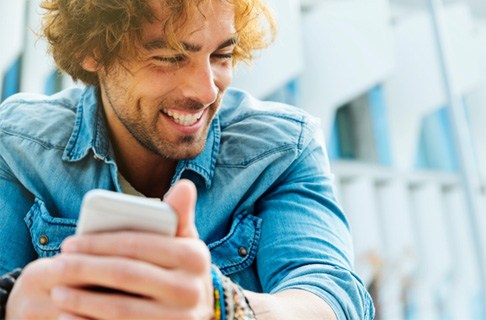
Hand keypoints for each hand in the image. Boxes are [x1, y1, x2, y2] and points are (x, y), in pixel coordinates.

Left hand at [9, 180, 212, 319]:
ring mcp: (179, 318)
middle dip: (85, 269)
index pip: (139, 245)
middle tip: (57, 265)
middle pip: (126, 275)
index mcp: (194, 256)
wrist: (196, 310)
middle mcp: (191, 289)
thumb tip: (185, 184)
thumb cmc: (180, 267)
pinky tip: (70, 316)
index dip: (100, 243)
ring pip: (121, 309)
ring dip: (83, 300)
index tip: (69, 243)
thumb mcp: (185, 241)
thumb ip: (179, 214)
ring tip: (58, 291)